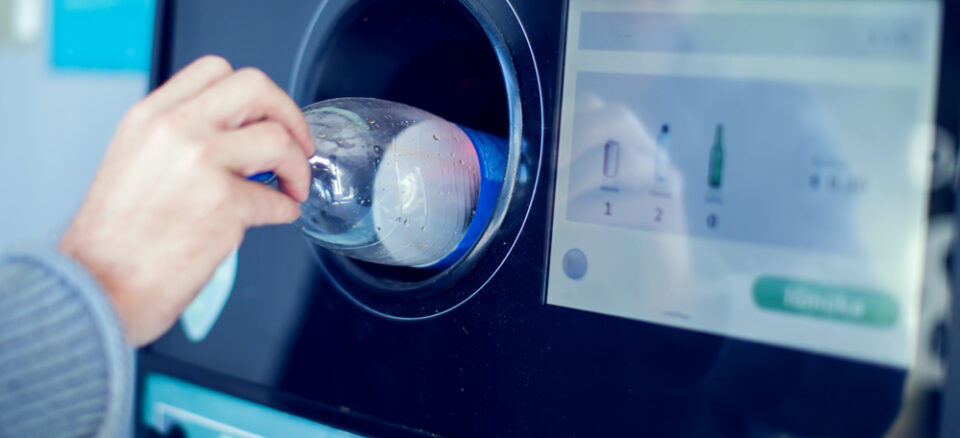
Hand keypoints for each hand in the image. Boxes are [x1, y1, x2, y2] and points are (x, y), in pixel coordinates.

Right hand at [59, 56, 314, 345]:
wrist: (97, 287)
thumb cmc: (114, 240)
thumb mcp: (134, 161)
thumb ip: (178, 138)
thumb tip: (235, 136)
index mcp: (150, 116)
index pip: (216, 71)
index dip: (256, 94)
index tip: (269, 117)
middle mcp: (176, 129)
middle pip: (257, 88)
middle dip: (291, 115)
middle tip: (300, 144)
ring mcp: (203, 162)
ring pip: (280, 139)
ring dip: (299, 167)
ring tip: (293, 187)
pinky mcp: (226, 203)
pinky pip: (278, 198)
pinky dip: (287, 209)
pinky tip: (276, 216)